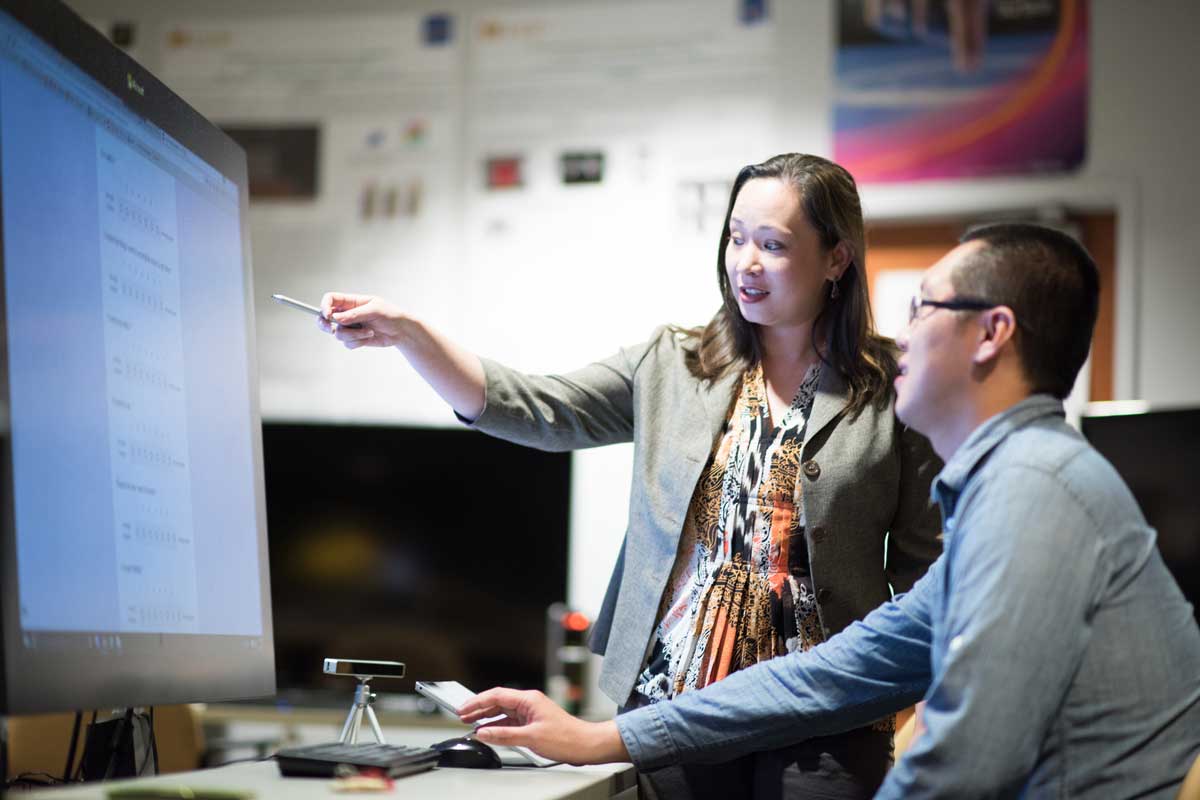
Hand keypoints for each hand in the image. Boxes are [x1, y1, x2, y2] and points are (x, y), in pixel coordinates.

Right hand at [317, 292, 407, 348]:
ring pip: (338, 333)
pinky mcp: (354, 339)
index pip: (330, 299)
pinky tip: (370, 336)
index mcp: (351, 302)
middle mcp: (347, 314)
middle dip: (325, 324)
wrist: (400, 331)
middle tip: (332, 328)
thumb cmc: (390, 315)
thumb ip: (355, 314)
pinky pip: (347, 343)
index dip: (324, 306)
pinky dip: (358, 342)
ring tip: (368, 331)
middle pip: (325, 318)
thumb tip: (336, 319)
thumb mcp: (374, 310)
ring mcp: (350, 327)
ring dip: (353, 335)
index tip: (328, 315)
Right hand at [458, 688, 629, 765]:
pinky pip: (510, 722)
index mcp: (528, 699)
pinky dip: (498, 727)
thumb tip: (483, 732)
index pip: (496, 695)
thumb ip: (504, 735)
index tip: (463, 708)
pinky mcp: (533, 723)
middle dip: (479, 709)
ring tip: (471, 724)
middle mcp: (529, 702)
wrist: (585, 745)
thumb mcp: (531, 737)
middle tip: (461, 716)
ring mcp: (531, 712)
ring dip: (487, 718)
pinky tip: (489, 732)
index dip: (477, 702)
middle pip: (497, 702)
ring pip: (503, 712)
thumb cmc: (566, 738)